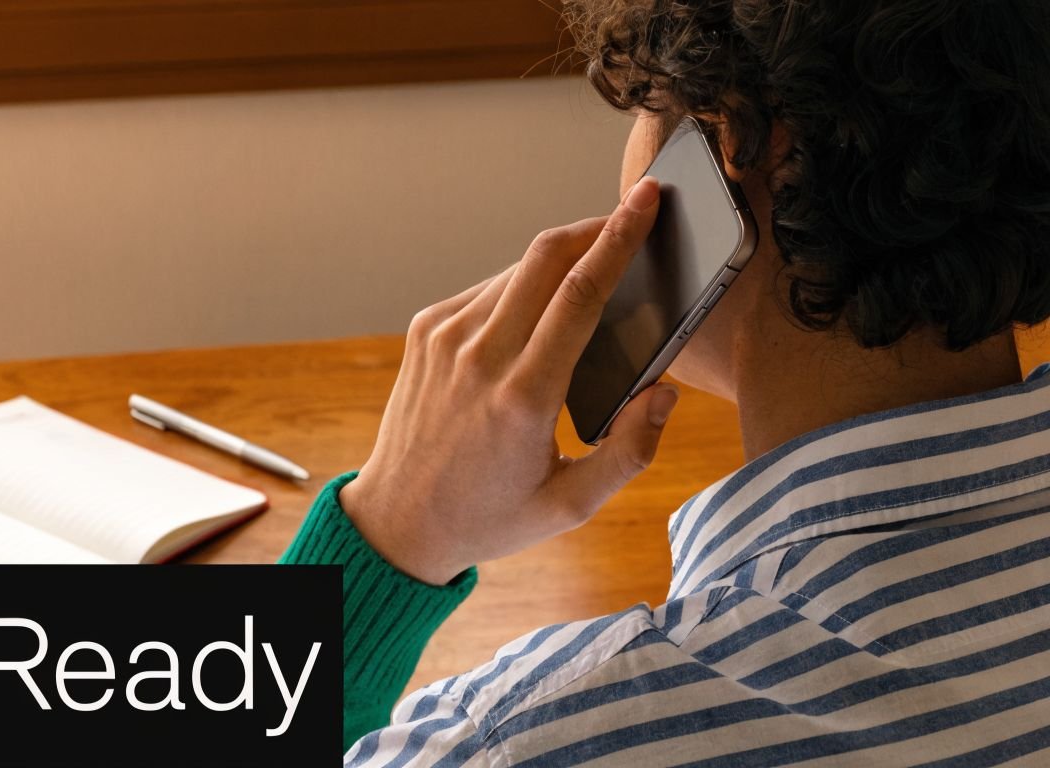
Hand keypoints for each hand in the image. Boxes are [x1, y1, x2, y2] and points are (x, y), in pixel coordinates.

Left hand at [340, 177, 679, 584]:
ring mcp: (445, 338)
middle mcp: (479, 356)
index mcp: (523, 397)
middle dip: (594, 227)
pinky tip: (537, 315)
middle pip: (546, 257)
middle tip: (631, 217)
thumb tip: (665, 392)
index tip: (645, 198)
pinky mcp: (425, 331)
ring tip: (590, 278)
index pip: (580, 294)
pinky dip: (521, 289)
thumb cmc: (489, 516)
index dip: (619, 238)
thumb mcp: (571, 505)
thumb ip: (631, 451)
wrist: (397, 520)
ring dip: (559, 262)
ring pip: (516, 271)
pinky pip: (486, 290)